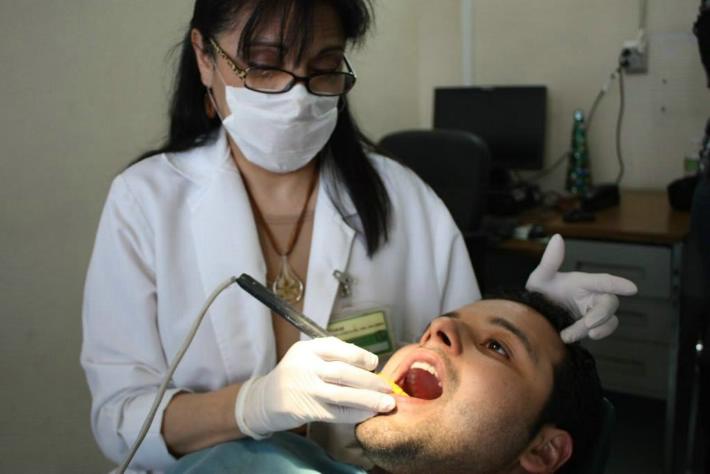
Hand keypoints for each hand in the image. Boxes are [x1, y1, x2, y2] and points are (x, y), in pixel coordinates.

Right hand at [234, 337, 394, 438]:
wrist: (265, 399)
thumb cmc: (293, 375)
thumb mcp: (305, 357)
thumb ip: (331, 354)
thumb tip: (367, 361)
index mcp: (307, 349)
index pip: (339, 348)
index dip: (361, 356)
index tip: (375, 364)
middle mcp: (305, 367)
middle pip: (345, 372)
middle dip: (370, 380)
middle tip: (387, 387)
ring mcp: (305, 389)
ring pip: (344, 394)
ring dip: (369, 400)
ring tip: (387, 404)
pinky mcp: (306, 409)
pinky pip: (337, 412)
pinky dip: (356, 414)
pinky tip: (368, 414)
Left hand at [526, 234, 637, 342]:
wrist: (534, 315)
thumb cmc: (540, 292)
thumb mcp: (541, 277)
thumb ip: (550, 260)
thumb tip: (557, 237)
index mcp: (583, 282)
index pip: (604, 281)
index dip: (618, 284)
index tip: (633, 289)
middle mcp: (591, 296)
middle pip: (609, 303)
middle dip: (602, 314)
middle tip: (587, 324)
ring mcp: (592, 312)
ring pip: (607, 320)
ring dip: (595, 328)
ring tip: (570, 335)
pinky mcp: (591, 327)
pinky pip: (603, 330)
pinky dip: (595, 335)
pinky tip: (575, 339)